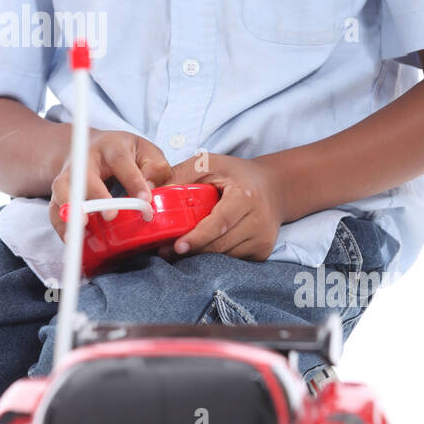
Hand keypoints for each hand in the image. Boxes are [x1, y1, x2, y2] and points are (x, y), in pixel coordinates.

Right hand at [49, 131, 174, 242]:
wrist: (92, 147)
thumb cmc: (126, 153)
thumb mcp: (147, 152)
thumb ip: (155, 168)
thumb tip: (151, 191)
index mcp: (110, 146)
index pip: (121, 161)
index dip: (133, 180)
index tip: (145, 200)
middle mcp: (84, 159)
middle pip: (83, 173)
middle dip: (96, 195)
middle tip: (110, 216)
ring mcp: (68, 176)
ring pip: (62, 190)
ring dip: (70, 210)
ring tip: (80, 229)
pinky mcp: (59, 194)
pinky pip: (54, 210)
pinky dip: (61, 226)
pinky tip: (71, 240)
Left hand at [152, 151, 284, 262]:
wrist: (274, 187)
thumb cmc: (236, 174)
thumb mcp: (208, 164)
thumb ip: (179, 174)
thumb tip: (149, 189)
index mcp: (246, 197)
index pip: (219, 223)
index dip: (198, 237)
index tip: (177, 246)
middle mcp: (259, 220)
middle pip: (220, 244)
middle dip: (191, 250)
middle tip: (164, 250)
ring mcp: (263, 238)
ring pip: (224, 256)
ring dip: (200, 255)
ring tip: (177, 248)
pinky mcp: (263, 251)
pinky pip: (233, 260)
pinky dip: (215, 257)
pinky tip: (202, 248)